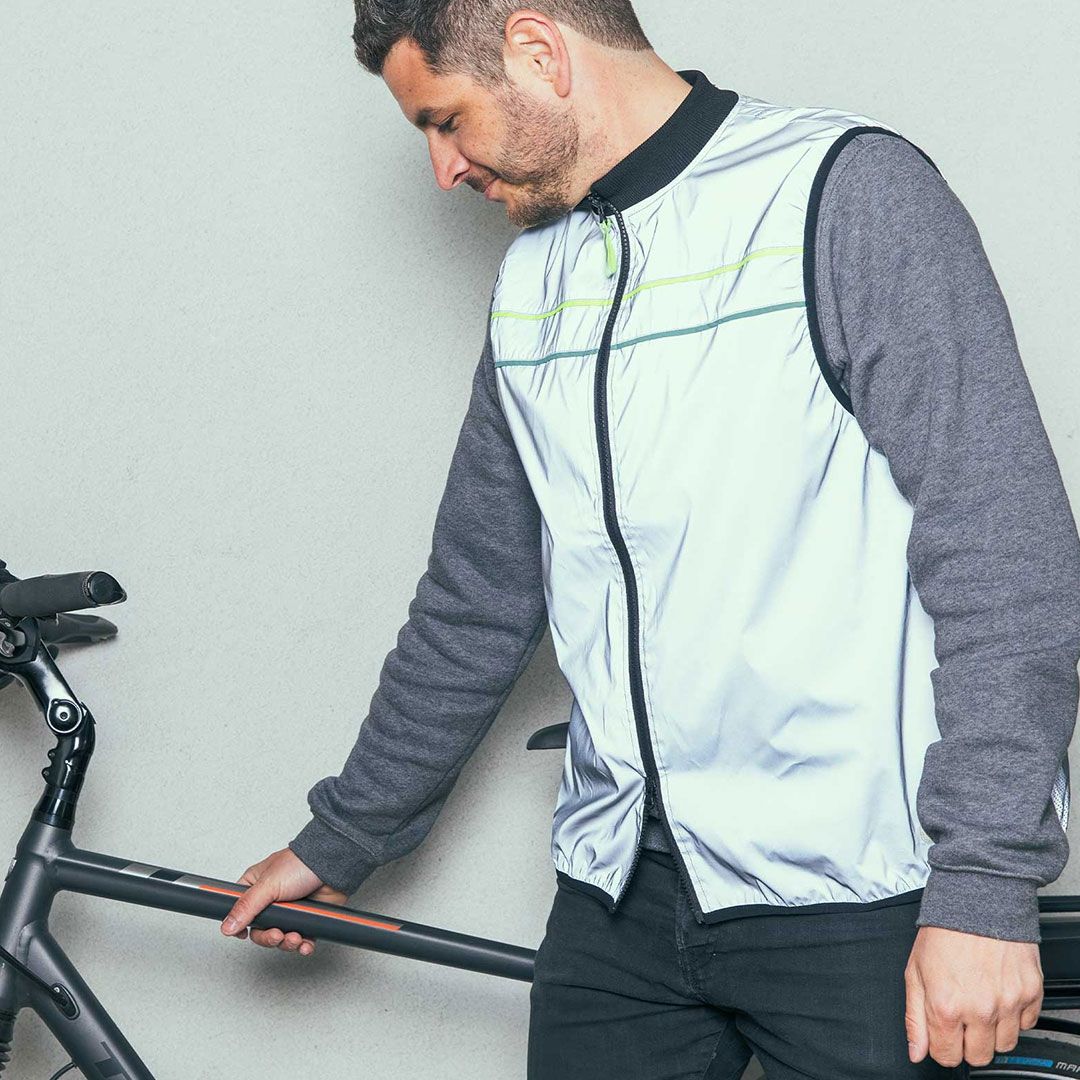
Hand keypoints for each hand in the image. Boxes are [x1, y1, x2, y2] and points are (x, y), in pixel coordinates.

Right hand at [219, 847, 348, 956]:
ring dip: (287, 943)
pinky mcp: (306, 918)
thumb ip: (246, 907)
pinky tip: (305, 945)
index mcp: (255, 886)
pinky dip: (303, 945)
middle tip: (278, 935)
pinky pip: (301, 939)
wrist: (332, 865)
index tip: (244, 935)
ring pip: (280, 937)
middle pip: (260, 930)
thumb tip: (227, 927)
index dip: (240, 926)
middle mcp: (271, 900)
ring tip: (296, 937)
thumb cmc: (301, 864)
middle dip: (269, 938)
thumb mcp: (268, 885)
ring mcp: (289, 910)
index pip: (239, 911)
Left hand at [905, 925, 1043, 1067]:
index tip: (942, 1031)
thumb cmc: (944, 932)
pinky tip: (999, 994)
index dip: (942, 1045)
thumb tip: (916, 1051)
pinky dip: (1015, 1016)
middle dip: (967, 1042)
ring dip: (992, 1031)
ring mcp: (1008, 1003)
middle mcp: (980, 1010)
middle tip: (962, 1016)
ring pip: (1005, 1045)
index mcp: (946, 1006)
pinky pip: (1026, 1024)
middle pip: (978, 1057)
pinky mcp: (1030, 993)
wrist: (976, 902)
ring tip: (981, 1003)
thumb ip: (914, 1017)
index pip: (947, 1056)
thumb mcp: (914, 972)